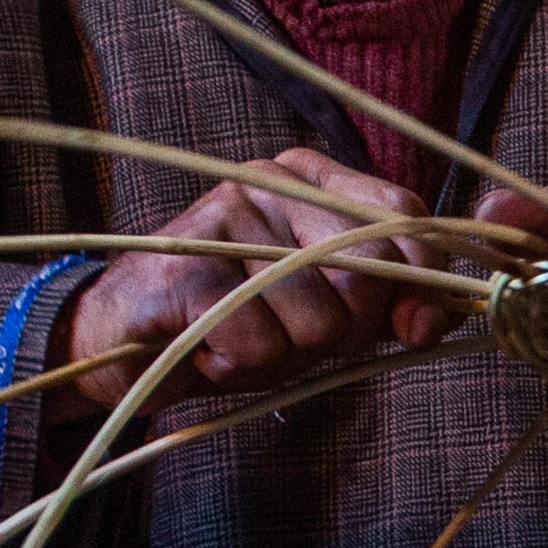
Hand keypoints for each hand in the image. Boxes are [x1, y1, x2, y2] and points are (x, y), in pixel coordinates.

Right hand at [60, 146, 457, 413]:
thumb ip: (384, 304)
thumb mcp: (319, 312)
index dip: (423, 281)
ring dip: (285, 360)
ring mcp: (223, 216)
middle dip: (344, 335)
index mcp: (308, 178)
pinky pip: (260, 344)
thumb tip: (434, 319)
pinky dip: (240, 370)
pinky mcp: (186, 267)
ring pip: (319, 321)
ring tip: (240, 344)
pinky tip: (209, 353)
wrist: (113, 344)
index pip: (403, 214)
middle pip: (370, 272)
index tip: (411, 329)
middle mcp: (267, 180)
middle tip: (291, 340)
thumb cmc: (228, 326)